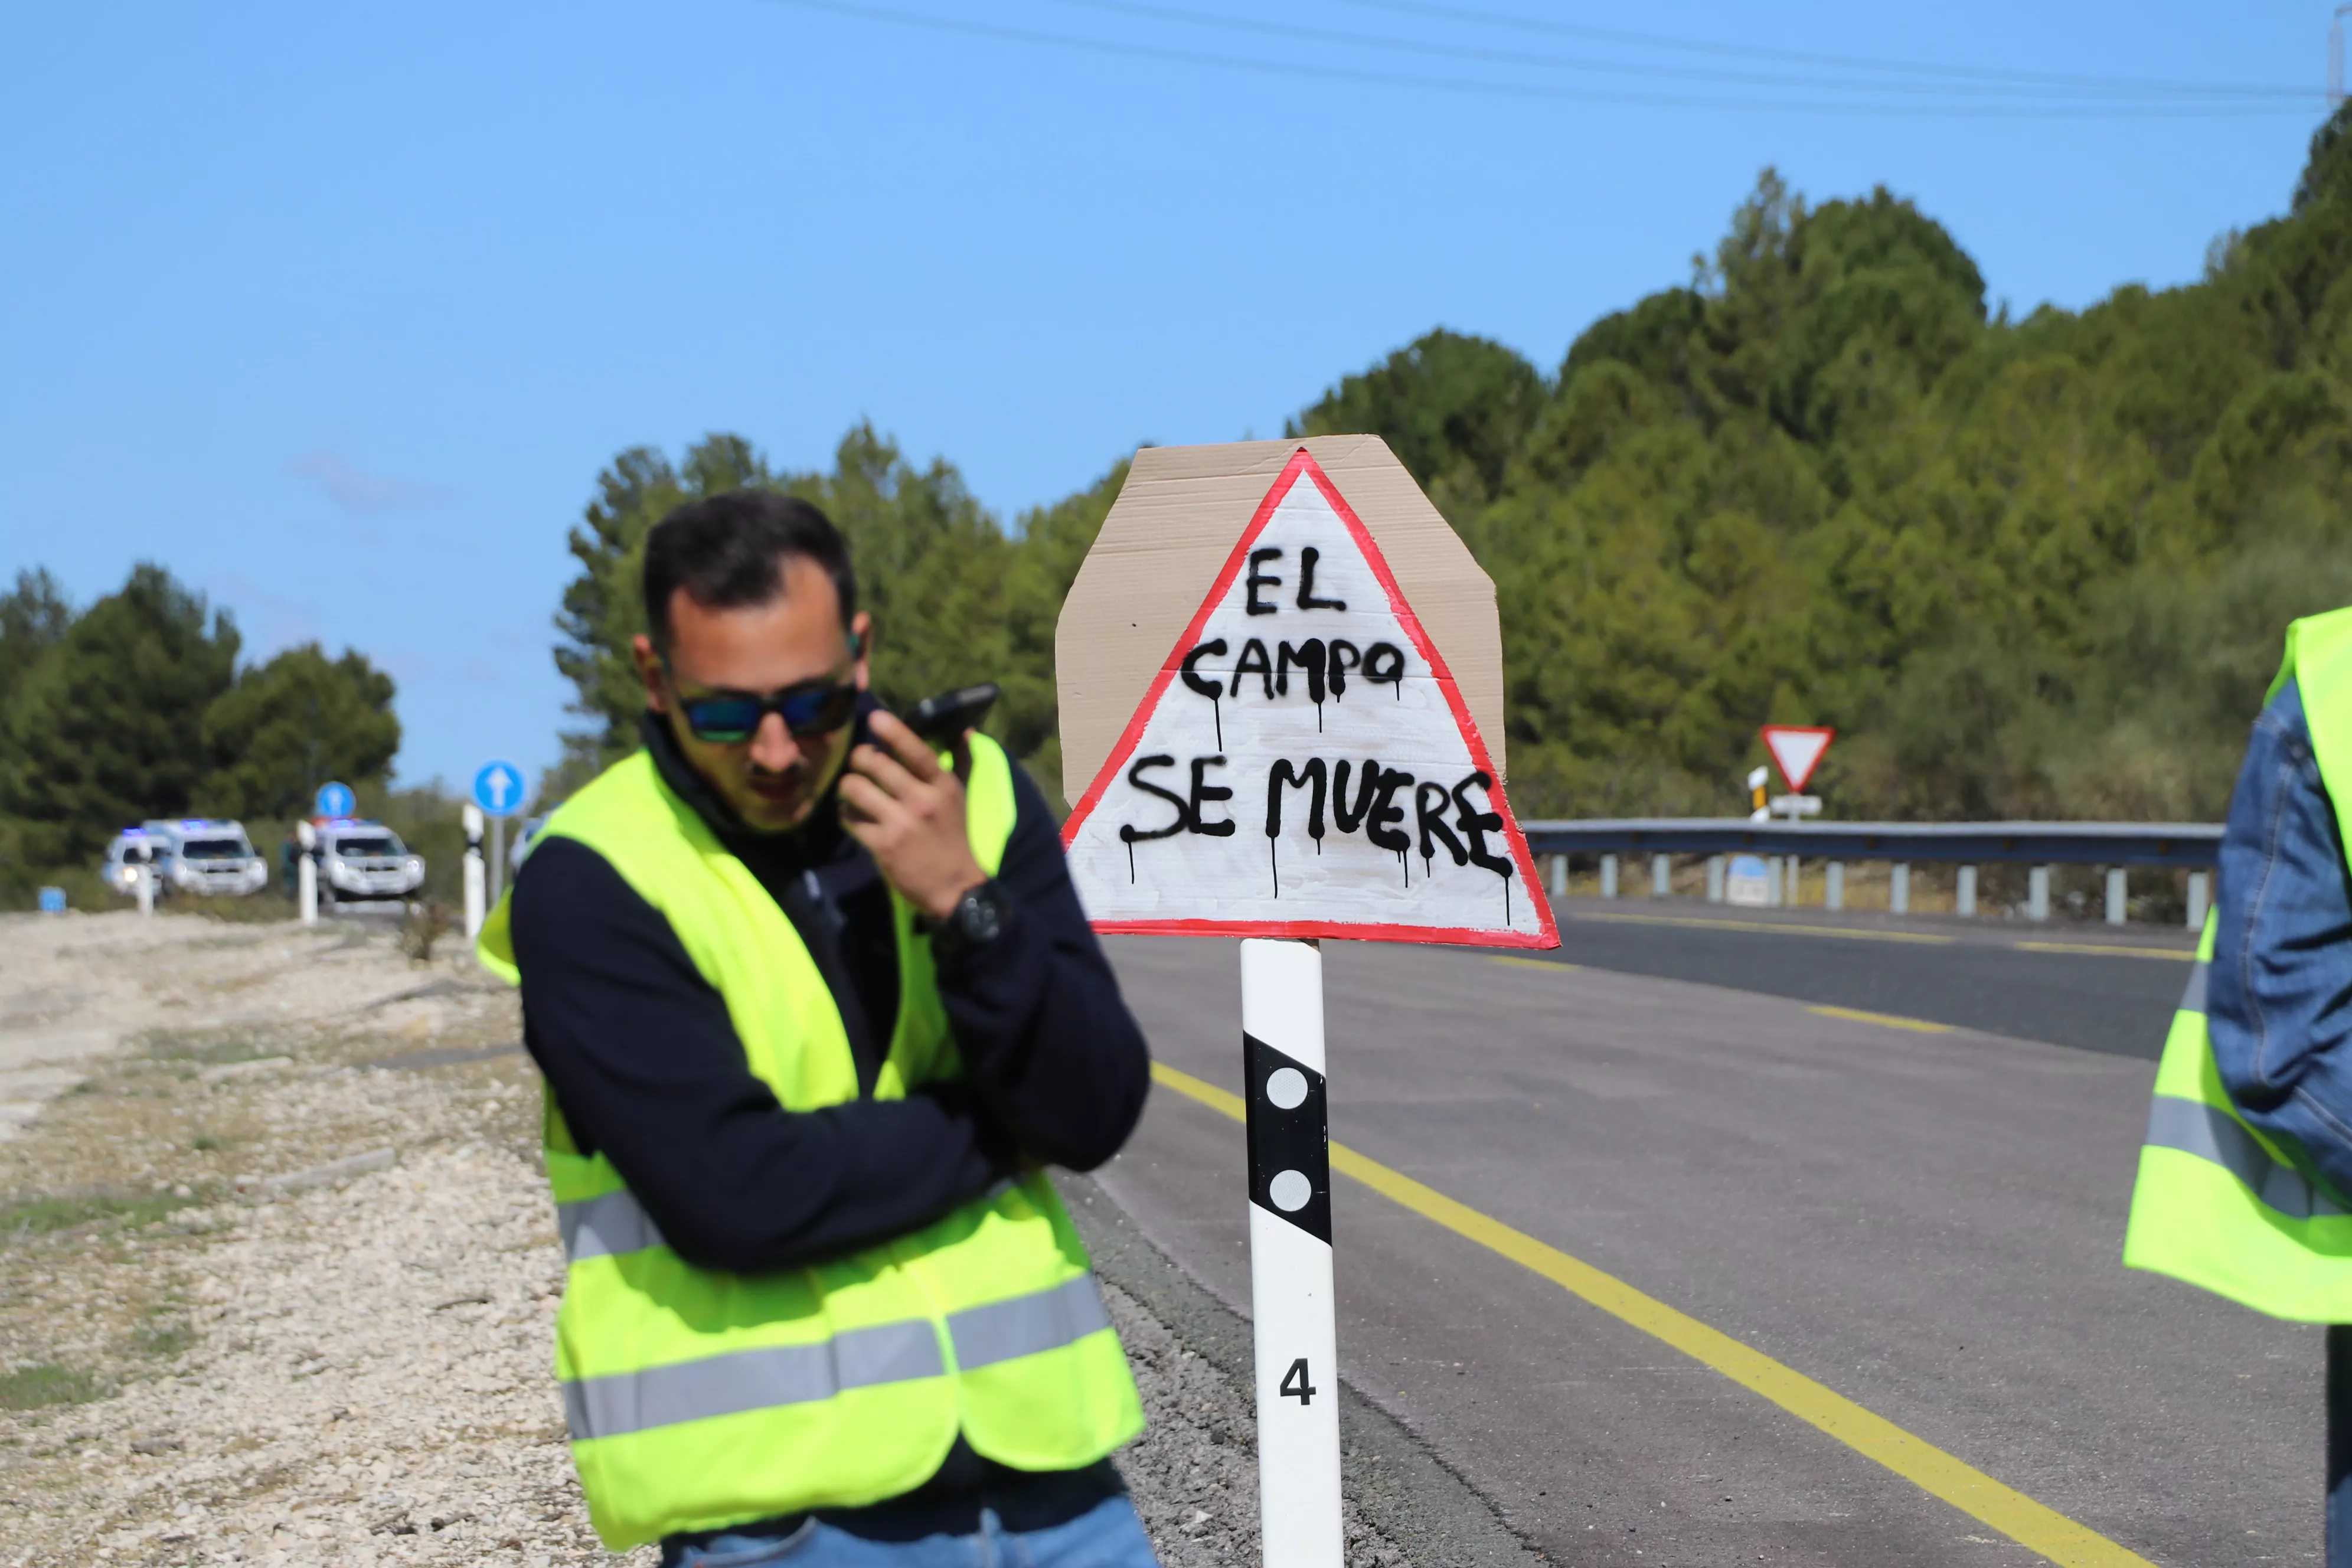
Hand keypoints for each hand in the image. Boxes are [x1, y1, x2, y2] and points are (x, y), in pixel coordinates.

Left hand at [838, 710, 988, 920]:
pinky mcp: (882, 845)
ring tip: (852, 791)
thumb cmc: (955, 837)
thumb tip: (966, 728)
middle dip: (859, 758)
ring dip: (848, 786)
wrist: (954, 887)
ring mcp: (900, 824)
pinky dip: (846, 814)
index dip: (894, 732)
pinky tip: (853, 816)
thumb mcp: (960, 797)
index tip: (875, 719)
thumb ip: (961, 761)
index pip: (917, 751)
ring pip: (856, 788)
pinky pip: (850, 818)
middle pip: (876, 764)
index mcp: (942, 785)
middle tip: (859, 763)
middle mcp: (921, 801)